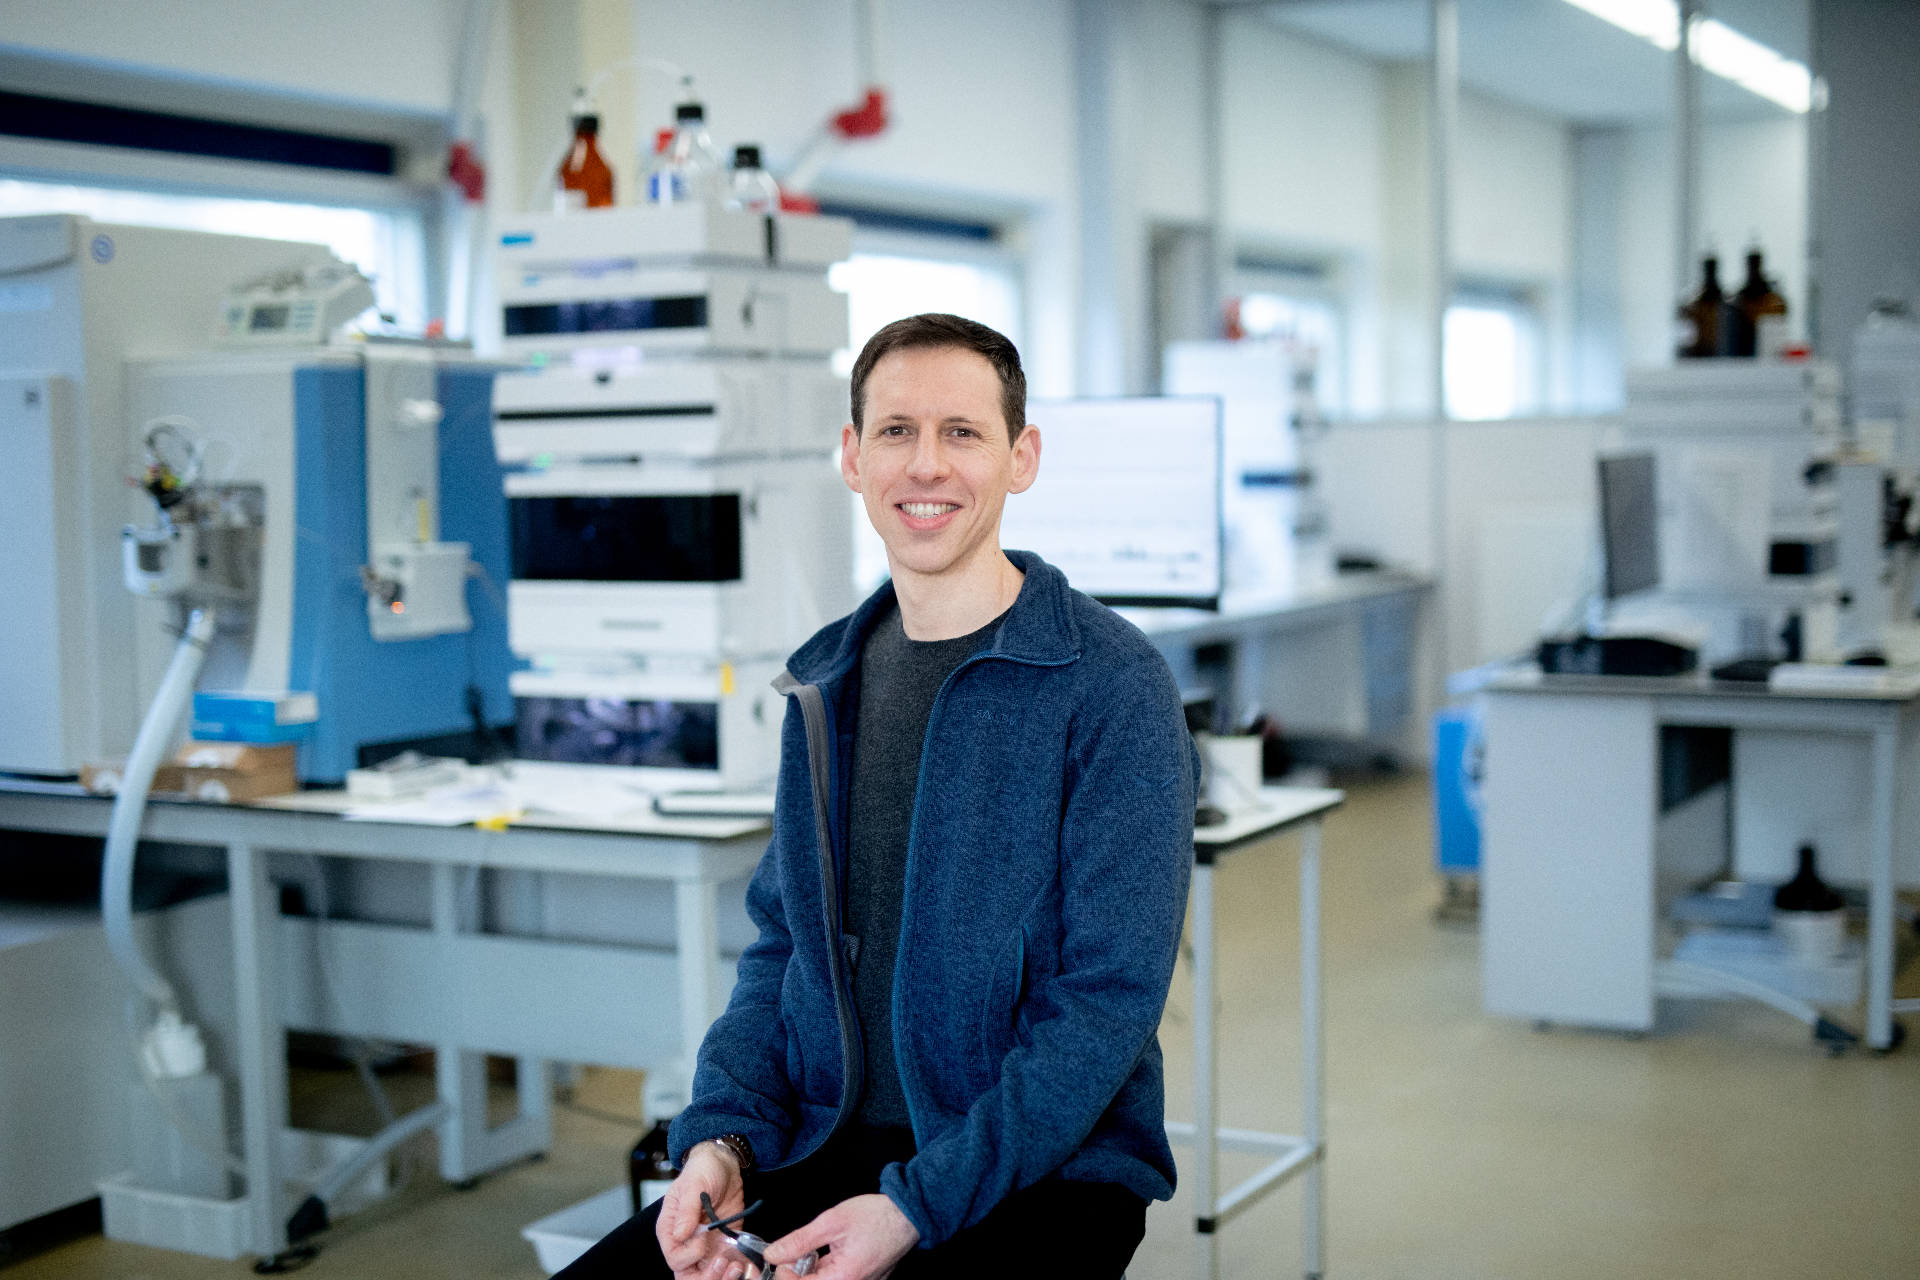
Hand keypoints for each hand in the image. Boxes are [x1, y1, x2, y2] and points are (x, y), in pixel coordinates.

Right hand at [656, 1142, 747, 1278]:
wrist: (724, 1164)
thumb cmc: (702, 1170)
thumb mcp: (694, 1185)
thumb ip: (687, 1209)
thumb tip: (680, 1234)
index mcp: (671, 1229)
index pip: (674, 1258)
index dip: (689, 1256)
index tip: (703, 1241)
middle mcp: (687, 1243)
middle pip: (688, 1275)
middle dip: (705, 1277)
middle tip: (723, 1263)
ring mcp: (706, 1246)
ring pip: (707, 1275)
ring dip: (722, 1277)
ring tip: (737, 1266)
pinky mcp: (724, 1245)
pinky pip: (727, 1266)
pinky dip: (736, 1271)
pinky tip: (746, 1266)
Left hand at [762, 1193, 919, 1279]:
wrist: (908, 1213)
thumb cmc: (876, 1216)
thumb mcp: (831, 1222)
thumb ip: (799, 1241)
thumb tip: (774, 1253)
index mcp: (844, 1277)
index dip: (785, 1275)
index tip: (783, 1258)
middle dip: (797, 1273)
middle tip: (796, 1253)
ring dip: (812, 1272)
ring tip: (815, 1250)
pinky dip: (827, 1270)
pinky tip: (829, 1253)